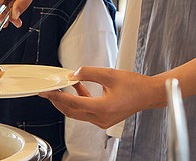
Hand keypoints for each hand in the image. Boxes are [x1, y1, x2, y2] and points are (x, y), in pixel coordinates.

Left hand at [41, 67, 162, 128]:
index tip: (47, 92)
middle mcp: (101, 118)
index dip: (57, 97)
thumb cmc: (135, 85)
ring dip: (68, 101)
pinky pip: (86, 112)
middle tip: (48, 91)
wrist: (149, 94)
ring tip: (61, 88)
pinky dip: (80, 101)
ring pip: (78, 113)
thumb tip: (73, 75)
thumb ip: (89, 73)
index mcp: (103, 108)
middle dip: (58, 101)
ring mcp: (102, 121)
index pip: (73, 103)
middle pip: (72, 112)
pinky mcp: (104, 119)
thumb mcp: (110, 74)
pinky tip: (78, 88)